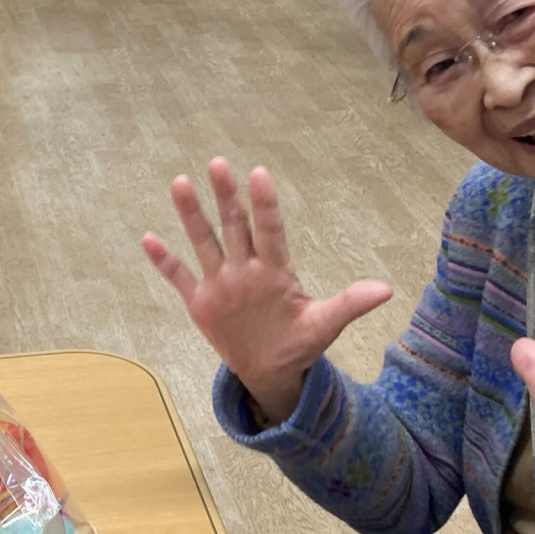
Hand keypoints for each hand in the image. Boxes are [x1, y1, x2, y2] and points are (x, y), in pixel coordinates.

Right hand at [143, 159, 392, 422]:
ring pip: (204, 241)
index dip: (264, 205)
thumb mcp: (325, 325)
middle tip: (219, 163)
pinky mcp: (202, 302)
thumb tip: (386, 289)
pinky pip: (179, 278)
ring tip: (181, 182)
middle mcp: (245, 269)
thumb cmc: (299, 342)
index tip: (259, 174)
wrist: (271, 370)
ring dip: (192, 215)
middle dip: (226, 196)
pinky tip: (148, 238)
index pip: (269, 231)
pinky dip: (164, 261)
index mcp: (275, 271)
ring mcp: (221, 283)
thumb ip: (349, 304)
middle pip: (234, 226)